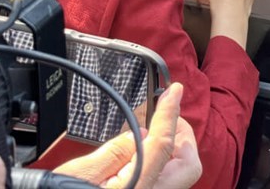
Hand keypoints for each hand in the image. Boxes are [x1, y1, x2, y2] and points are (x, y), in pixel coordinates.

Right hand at [55, 83, 201, 188]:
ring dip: (171, 148)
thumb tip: (141, 133)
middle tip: (163, 116)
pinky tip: (139, 154)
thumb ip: (116, 151)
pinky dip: (160, 161)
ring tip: (147, 133)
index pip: (163, 144)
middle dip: (181, 135)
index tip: (174, 91)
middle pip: (188, 165)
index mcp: (138, 188)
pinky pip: (165, 179)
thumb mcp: (81, 173)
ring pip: (179, 173)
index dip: (170, 113)